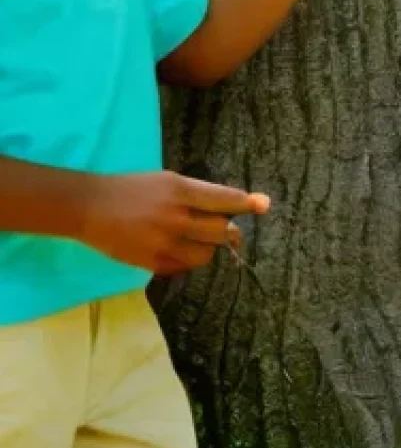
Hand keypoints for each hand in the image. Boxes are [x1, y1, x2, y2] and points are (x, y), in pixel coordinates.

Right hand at [79, 171, 270, 275]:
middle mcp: (175, 216)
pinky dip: (187, 259)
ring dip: (208, 248)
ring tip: (196, 239)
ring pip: (206, 254)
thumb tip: (230, 204)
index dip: (246, 203)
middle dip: (229, 231)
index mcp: (180, 190)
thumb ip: (197, 193)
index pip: (223, 199)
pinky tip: (178, 249)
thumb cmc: (133, 189)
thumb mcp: (167, 180)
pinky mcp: (152, 262)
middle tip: (229, 231)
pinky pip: (184, 267)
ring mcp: (164, 242)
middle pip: (221, 230)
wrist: (90, 208)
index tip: (264, 205)